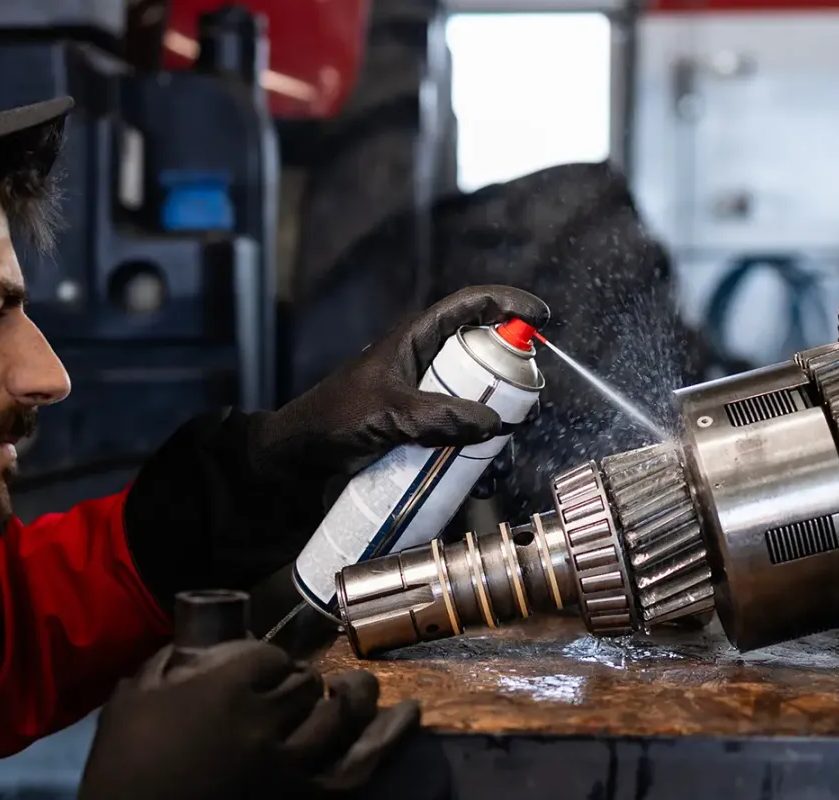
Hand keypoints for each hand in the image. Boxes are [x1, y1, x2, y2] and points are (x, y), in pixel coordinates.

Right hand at [79, 641, 418, 798]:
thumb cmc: (121, 765)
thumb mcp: (133, 698)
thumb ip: (169, 664)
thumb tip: (198, 646)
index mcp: (223, 690)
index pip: (269, 658)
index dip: (267, 662)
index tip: (260, 669)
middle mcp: (265, 723)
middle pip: (308, 685)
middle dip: (307, 681)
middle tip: (302, 685)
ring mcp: (288, 766)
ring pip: (342, 718)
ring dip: (356, 697)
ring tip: (359, 688)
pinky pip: (358, 769)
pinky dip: (389, 741)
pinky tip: (409, 715)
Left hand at [252, 285, 547, 477]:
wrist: (295, 461)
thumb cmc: (331, 421)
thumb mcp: (387, 414)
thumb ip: (438, 417)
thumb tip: (495, 423)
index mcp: (415, 340)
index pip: (470, 306)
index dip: (508, 304)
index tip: (543, 317)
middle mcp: (425, 364)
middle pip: (485, 359)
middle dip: (512, 383)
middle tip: (528, 409)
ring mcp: (425, 398)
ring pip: (478, 402)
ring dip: (497, 429)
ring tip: (501, 456)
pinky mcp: (421, 431)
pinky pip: (461, 435)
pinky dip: (477, 454)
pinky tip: (480, 476)